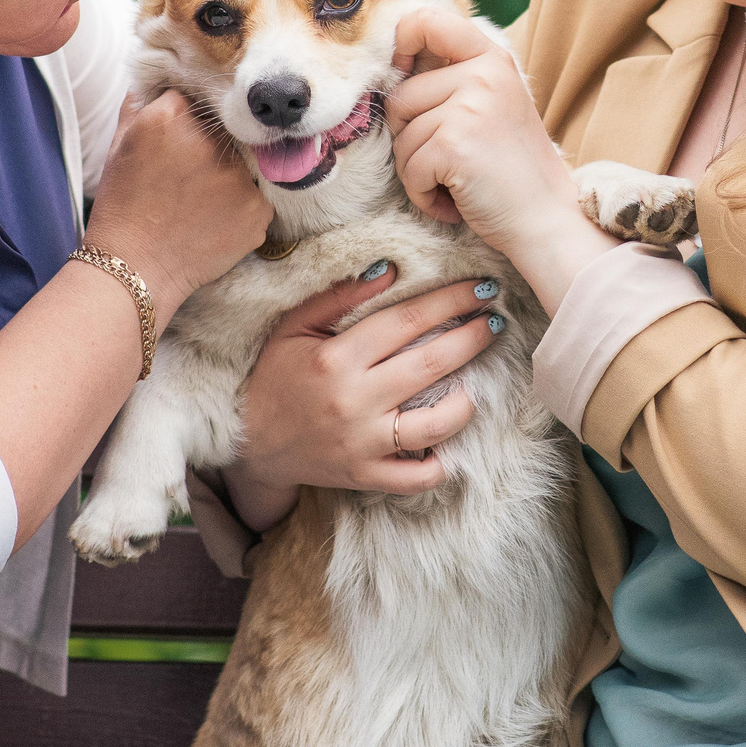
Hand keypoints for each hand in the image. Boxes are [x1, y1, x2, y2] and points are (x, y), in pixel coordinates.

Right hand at [83, 92, 268, 316]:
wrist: (135, 269)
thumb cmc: (122, 207)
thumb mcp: (119, 145)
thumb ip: (140, 105)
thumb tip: (157, 79)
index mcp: (169, 117)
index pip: (192, 99)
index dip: (186, 121)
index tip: (178, 143)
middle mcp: (208, 141)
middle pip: (224, 129)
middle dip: (211, 147)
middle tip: (190, 178)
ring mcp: (237, 176)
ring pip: (244, 163)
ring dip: (228, 177)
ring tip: (199, 204)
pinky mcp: (257, 209)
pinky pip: (257, 197)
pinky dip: (240, 207)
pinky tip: (213, 221)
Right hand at [220, 266, 502, 529]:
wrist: (250, 443)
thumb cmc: (275, 376)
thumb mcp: (294, 326)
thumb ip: (340, 297)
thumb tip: (390, 270)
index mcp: (337, 358)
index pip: (407, 321)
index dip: (449, 300)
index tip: (480, 289)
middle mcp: (354, 401)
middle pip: (430, 364)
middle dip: (471, 338)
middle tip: (495, 322)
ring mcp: (363, 443)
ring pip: (434, 424)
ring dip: (465, 402)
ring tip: (476, 384)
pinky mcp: (366, 476)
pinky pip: (417, 476)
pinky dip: (440, 463)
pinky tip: (448, 440)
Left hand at [387, 8, 616, 306]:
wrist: (548, 220)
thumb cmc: (512, 171)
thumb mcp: (492, 105)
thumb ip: (453, 79)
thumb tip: (394, 67)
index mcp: (492, 58)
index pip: (428, 21)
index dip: (400, 45)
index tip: (403, 76)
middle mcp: (483, 73)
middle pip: (400, 96)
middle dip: (410, 139)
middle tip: (449, 161)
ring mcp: (469, 106)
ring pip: (400, 137)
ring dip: (417, 172)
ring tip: (458, 182)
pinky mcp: (454, 143)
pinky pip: (409, 168)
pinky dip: (423, 195)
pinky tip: (456, 200)